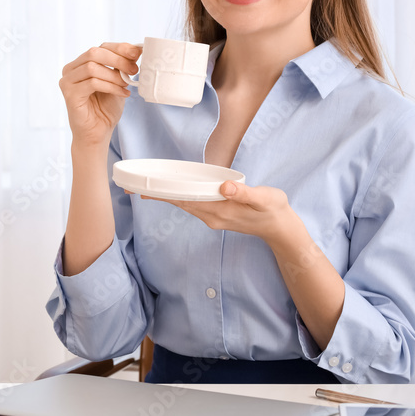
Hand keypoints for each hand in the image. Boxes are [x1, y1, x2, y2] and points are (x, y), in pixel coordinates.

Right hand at [58, 42, 140, 146]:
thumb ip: (122, 66)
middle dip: (118, 60)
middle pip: (94, 53)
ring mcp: (67, 82)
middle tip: (133, 70)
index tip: (137, 53)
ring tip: (126, 85)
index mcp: (81, 64)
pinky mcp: (70, 94)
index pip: (100, 47)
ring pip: (92, 67)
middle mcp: (70, 70)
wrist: (97, 133)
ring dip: (114, 76)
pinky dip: (111, 87)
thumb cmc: (105, 108)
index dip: (120, 48)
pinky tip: (122, 94)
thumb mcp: (117, 82)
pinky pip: (92, 83)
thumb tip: (136, 49)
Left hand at [139, 180, 295, 244]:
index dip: (164, 194)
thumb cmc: (274, 210)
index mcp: (220, 210)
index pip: (185, 200)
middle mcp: (212, 215)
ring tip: (146, 189)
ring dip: (166, 196)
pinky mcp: (217, 214)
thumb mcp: (264, 198)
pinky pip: (193, 205)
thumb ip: (244, 193)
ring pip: (184, 204)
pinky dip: (180, 197)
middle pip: (179, 203)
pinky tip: (173, 192)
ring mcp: (213, 217)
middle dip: (158, 195)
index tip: (144, 189)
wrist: (282, 228)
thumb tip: (223, 187)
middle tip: (133, 187)